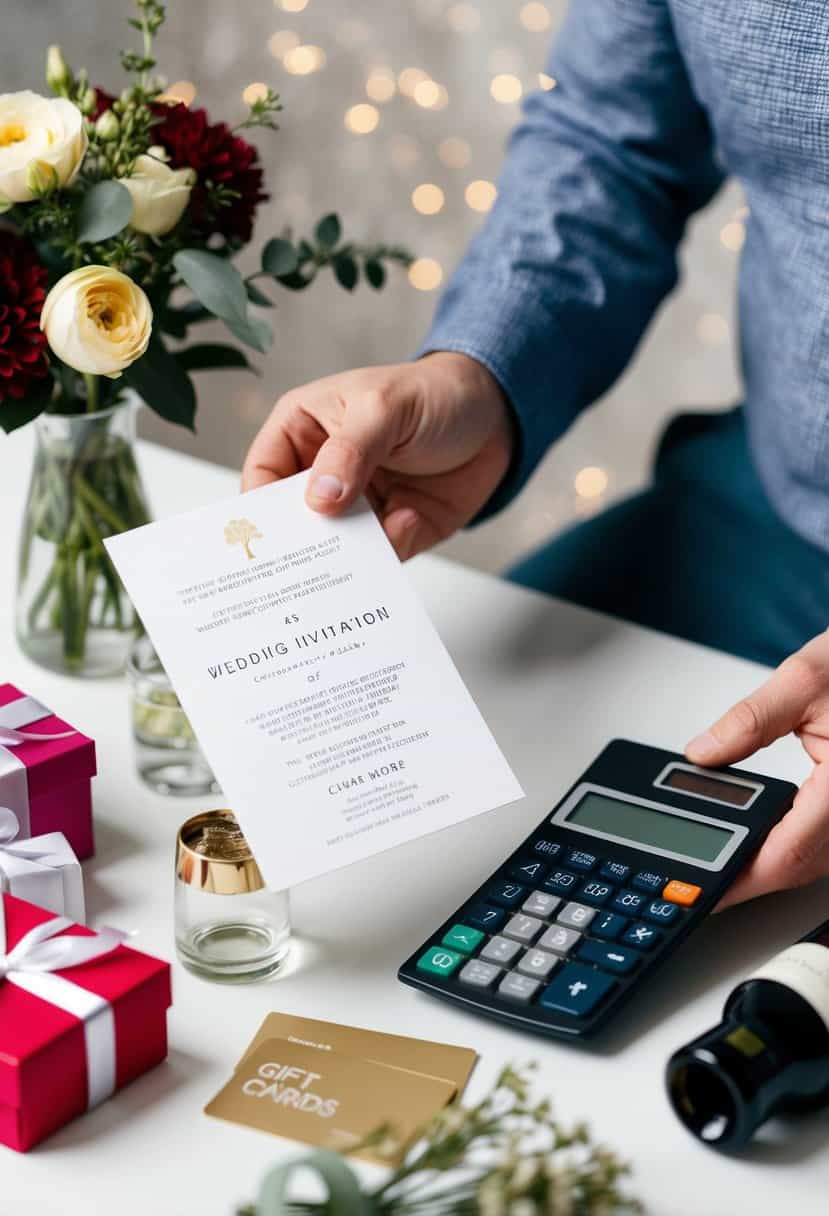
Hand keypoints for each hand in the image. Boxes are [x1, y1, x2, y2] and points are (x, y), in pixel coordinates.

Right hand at [241, 353, 513, 559]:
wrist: (498, 418)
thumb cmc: (432, 394)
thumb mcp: (385, 408)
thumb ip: (350, 451)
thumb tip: (319, 499)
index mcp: (303, 431)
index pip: (262, 476)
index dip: (260, 509)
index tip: (265, 538)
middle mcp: (323, 474)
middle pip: (293, 522)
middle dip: (299, 544)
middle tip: (305, 565)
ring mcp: (357, 508)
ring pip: (336, 547)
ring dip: (348, 554)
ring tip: (365, 546)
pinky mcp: (392, 532)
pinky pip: (380, 557)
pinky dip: (391, 547)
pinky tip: (409, 518)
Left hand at [685, 630, 828, 907]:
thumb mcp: (806, 679)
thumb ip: (751, 720)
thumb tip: (704, 752)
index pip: (789, 850)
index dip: (743, 876)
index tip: (708, 888)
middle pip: (801, 865)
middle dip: (748, 877)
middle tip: (701, 883)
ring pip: (816, 862)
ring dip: (771, 866)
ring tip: (723, 862)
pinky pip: (827, 845)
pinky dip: (792, 848)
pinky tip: (763, 842)